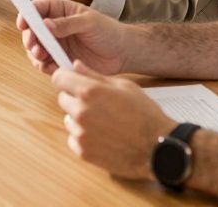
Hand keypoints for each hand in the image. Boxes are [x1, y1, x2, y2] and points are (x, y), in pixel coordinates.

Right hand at [18, 0, 129, 76]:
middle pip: (32, 30)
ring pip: (35, 49)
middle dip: (29, 38)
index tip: (23, 23)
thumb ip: (67, 23)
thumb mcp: (89, 22)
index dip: (27, 14)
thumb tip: (45, 24)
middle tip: (35, 45)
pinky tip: (51, 68)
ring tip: (42, 57)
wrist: (123, 52)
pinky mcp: (60, 60)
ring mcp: (56, 44)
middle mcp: (54, 27)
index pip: (37, 8)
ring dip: (35, 54)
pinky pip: (46, 64)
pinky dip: (45, 67)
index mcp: (60, 10)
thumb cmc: (109, 30)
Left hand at [52, 61, 175, 179]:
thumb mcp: (124, 86)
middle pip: (62, 99)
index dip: (66, 78)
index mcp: (89, 91)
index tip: (72, 81)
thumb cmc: (145, 114)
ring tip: (104, 122)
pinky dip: (84, 137)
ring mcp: (81, 133)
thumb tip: (75, 65)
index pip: (58, 78)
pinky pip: (73, 139)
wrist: (159, 147)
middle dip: (75, 99)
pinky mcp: (83, 151)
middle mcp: (81, 111)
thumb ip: (95, 75)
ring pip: (68, 120)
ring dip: (80, 119)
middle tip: (97, 104)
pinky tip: (103, 136)